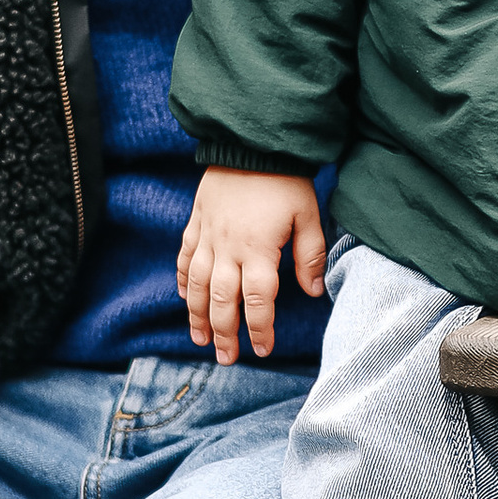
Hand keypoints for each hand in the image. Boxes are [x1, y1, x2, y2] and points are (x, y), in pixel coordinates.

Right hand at [180, 169, 327, 362]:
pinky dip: (182, 280)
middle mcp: (228, 248)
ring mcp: (208, 236)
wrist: (251, 140)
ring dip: (196, 315)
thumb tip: (315, 291)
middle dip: (224, 333)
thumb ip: (310, 256)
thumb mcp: (308, 216)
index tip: (263, 350)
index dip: (260, 329)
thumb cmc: (285, 180)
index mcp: (258, 250)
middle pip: (222, 301)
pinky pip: (184, 257)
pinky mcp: (196, 222)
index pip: (258, 301)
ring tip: (200, 339)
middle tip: (227, 358)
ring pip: (196, 285)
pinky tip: (184, 296)